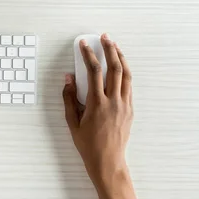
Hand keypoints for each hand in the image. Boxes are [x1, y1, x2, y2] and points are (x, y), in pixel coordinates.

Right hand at [62, 34, 132, 187]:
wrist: (108, 161)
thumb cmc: (87, 144)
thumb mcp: (72, 122)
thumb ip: (69, 98)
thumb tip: (68, 78)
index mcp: (97, 103)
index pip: (93, 71)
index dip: (88, 54)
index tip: (83, 44)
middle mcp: (113, 101)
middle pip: (114, 68)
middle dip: (109, 49)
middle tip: (104, 37)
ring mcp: (124, 105)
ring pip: (126, 75)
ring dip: (121, 58)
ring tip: (115, 47)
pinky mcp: (130, 109)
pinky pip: (128, 86)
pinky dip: (124, 72)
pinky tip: (119, 67)